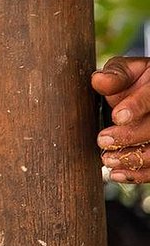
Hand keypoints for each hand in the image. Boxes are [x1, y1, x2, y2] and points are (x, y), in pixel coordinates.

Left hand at [93, 56, 149, 183]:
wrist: (146, 92)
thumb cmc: (134, 81)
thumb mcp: (125, 71)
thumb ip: (115, 75)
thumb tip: (99, 80)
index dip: (136, 107)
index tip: (117, 116)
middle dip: (130, 136)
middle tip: (102, 140)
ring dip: (133, 159)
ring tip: (107, 160)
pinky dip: (139, 174)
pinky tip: (117, 174)